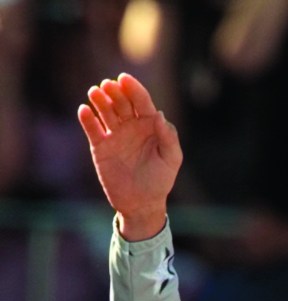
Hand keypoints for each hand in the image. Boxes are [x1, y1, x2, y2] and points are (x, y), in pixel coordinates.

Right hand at [77, 73, 181, 239]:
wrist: (141, 203)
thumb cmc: (160, 181)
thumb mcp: (171, 160)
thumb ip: (168, 137)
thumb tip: (159, 114)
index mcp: (149, 125)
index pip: (141, 101)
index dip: (133, 88)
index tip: (124, 79)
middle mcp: (131, 126)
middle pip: (121, 102)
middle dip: (115, 92)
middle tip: (107, 86)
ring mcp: (115, 135)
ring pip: (105, 111)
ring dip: (100, 100)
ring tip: (95, 92)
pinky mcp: (100, 146)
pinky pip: (92, 129)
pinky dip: (87, 119)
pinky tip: (84, 111)